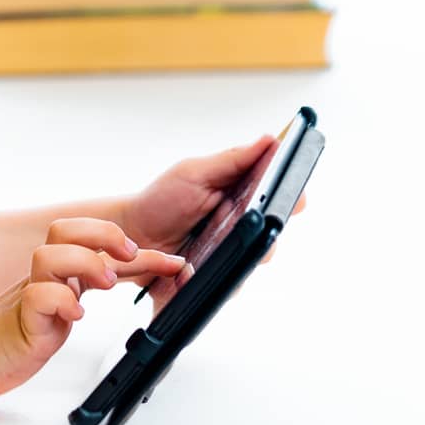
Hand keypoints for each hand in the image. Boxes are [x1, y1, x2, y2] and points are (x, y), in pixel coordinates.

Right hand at [0, 218, 185, 399]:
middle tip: (128, 254)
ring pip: (51, 254)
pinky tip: (76, 315)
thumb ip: (82, 291)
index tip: (175, 263)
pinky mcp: (21, 319)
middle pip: (66, 228)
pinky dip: (62, 301)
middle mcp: (44, 276)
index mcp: (59, 273)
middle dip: (104, 234)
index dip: (141, 251)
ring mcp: (30, 293)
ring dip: (84, 262)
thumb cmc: (18, 335)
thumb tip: (119, 279)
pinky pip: (39, 297)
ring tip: (104, 283)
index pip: (98, 246)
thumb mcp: (61, 309)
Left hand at [116, 135, 309, 299]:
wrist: (130, 235)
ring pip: (252, 262)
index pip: (278, 198)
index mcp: (242, 197)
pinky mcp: (216, 278)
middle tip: (255, 224)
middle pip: (272, 234)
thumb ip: (232, 160)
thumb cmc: (161, 200)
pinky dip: (214, 278)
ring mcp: (231, 254)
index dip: (291, 198)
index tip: (294, 197)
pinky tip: (192, 273)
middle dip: (267, 231)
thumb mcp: (193, 174)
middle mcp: (242, 227)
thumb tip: (270, 141)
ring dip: (238, 256)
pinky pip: (229, 284)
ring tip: (218, 247)